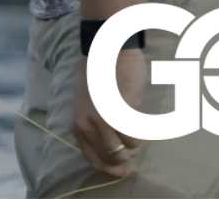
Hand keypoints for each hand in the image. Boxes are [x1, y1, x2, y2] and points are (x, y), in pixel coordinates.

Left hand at [73, 46, 145, 176]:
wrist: (108, 49)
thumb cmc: (99, 73)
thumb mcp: (88, 103)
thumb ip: (95, 125)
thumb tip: (112, 148)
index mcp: (77, 124)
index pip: (93, 159)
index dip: (110, 168)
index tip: (124, 168)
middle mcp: (87, 126)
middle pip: (110, 159)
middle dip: (125, 162)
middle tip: (134, 155)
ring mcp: (103, 121)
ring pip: (124, 152)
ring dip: (133, 146)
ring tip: (136, 132)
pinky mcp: (120, 114)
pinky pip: (134, 139)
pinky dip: (140, 136)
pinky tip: (140, 123)